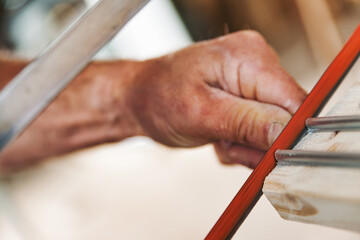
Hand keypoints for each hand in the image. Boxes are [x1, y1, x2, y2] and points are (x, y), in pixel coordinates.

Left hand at [126, 30, 305, 167]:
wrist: (141, 97)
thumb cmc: (158, 97)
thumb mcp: (200, 113)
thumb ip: (246, 123)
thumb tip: (288, 132)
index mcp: (249, 57)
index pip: (294, 100)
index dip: (286, 134)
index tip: (263, 154)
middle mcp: (257, 62)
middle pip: (286, 116)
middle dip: (257, 141)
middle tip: (226, 144)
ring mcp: (253, 78)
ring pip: (273, 126)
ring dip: (246, 143)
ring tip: (217, 137)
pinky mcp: (248, 93)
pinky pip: (260, 126)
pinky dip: (241, 140)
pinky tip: (219, 134)